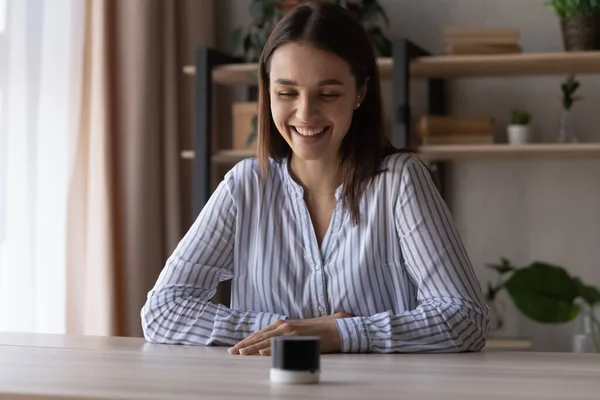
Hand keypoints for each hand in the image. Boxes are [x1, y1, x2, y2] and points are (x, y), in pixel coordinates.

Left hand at [228, 312, 352, 355]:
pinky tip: (260, 353)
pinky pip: (280, 345)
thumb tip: (270, 345)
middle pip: (259, 337)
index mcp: (281, 324)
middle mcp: (282, 326)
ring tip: (240, 353)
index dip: (247, 341)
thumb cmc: (315, 331)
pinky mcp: (296, 337)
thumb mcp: (296, 331)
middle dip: (244, 345)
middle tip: (231, 352)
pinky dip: (268, 349)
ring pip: (266, 341)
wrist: (334, 327)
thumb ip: (283, 335)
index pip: (259, 334)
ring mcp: (289, 331)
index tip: (235, 348)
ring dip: (252, 348)